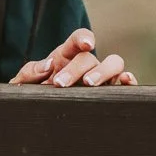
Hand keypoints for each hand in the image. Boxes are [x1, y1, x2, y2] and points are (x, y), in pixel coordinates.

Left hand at [9, 28, 136, 87]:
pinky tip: (126, 82)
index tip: (86, 44)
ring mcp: (101, 77)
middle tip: (60, 84)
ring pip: (114, 64)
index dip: (84, 38)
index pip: (78, 38)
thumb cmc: (36, 93)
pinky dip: (129, 81)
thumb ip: (30, 71)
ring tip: (90, 84)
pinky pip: (125, 83)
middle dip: (76, 69)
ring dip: (104, 72)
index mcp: (66, 55)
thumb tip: (48, 66)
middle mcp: (86, 64)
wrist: (41, 117)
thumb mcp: (26, 81)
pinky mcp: (109, 93)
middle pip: (89, 57)